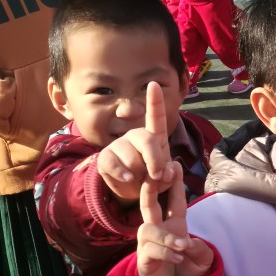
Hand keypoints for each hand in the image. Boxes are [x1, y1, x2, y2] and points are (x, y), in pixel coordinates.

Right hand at [97, 81, 174, 203]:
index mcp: (154, 136)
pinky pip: (113, 164)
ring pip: (131, 157)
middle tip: (158, 175)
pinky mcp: (105, 157)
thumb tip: (168, 170)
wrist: (132, 191)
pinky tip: (128, 178)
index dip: (154, 101)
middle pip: (146, 139)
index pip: (155, 117)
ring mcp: (119, 145)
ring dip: (140, 173)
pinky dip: (122, 174)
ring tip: (141, 180)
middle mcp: (135, 135)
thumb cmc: (153, 178)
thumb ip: (170, 174)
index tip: (153, 84)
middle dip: (155, 159)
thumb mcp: (166, 177)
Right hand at [136, 166, 213, 275]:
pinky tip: (178, 258)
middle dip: (150, 189)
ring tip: (183, 246)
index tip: (175, 165)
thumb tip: (188, 242)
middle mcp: (159, 230)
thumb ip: (200, 248)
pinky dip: (165, 252)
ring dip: (166, 237)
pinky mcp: (143, 259)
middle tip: (153, 176)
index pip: (174, 200)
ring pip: (148, 230)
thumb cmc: (188, 270)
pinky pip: (149, 249)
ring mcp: (149, 244)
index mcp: (175, 225)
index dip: (175, 184)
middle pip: (149, 205)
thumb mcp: (203, 258)